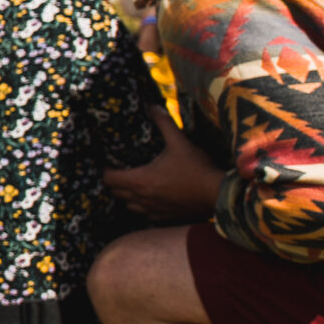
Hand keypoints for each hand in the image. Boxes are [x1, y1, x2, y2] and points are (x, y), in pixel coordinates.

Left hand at [102, 107, 227, 221]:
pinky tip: (150, 199)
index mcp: (140, 180)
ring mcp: (154, 211)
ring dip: (126, 196)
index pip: (109, 178)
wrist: (218, 194)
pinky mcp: (165, 217)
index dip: (105, 170)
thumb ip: (164, 123)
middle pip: (116, 193)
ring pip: (129, 206)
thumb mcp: (179, 141)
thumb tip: (152, 106)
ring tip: (131, 185)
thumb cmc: (197, 168)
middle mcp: (143, 198)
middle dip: (113, 182)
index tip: (108, 162)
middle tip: (118, 171)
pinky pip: (145, 215)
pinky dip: (142, 207)